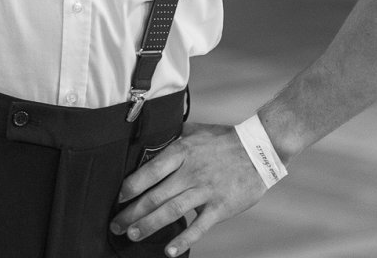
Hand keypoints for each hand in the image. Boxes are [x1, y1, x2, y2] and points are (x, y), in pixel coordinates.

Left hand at [110, 123, 268, 255]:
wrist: (261, 148)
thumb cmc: (224, 139)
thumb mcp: (195, 131)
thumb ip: (172, 136)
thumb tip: (148, 140)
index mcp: (183, 151)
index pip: (150, 170)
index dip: (131, 187)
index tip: (119, 198)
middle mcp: (192, 171)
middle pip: (155, 195)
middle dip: (132, 212)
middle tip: (116, 224)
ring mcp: (206, 190)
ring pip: (171, 211)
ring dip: (149, 225)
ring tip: (133, 235)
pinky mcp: (221, 207)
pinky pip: (199, 227)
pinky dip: (183, 240)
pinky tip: (169, 251)